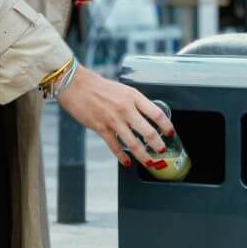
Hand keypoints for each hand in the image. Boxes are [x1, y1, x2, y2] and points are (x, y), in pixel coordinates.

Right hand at [57, 66, 173, 165]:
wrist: (76, 85)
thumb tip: (146, 116)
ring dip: (143, 155)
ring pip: (133, 143)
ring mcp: (114, 120)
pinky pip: (115, 147)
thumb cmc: (98, 86)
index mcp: (133, 97)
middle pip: (148, 132)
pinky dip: (122, 157)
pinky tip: (127, 162)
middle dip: (158, 145)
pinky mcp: (101, 128)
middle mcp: (126, 109)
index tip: (171, 133)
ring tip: (149, 161)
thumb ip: (134, 102)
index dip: (166, 126)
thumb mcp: (122, 90)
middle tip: (162, 151)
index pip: (156, 113)